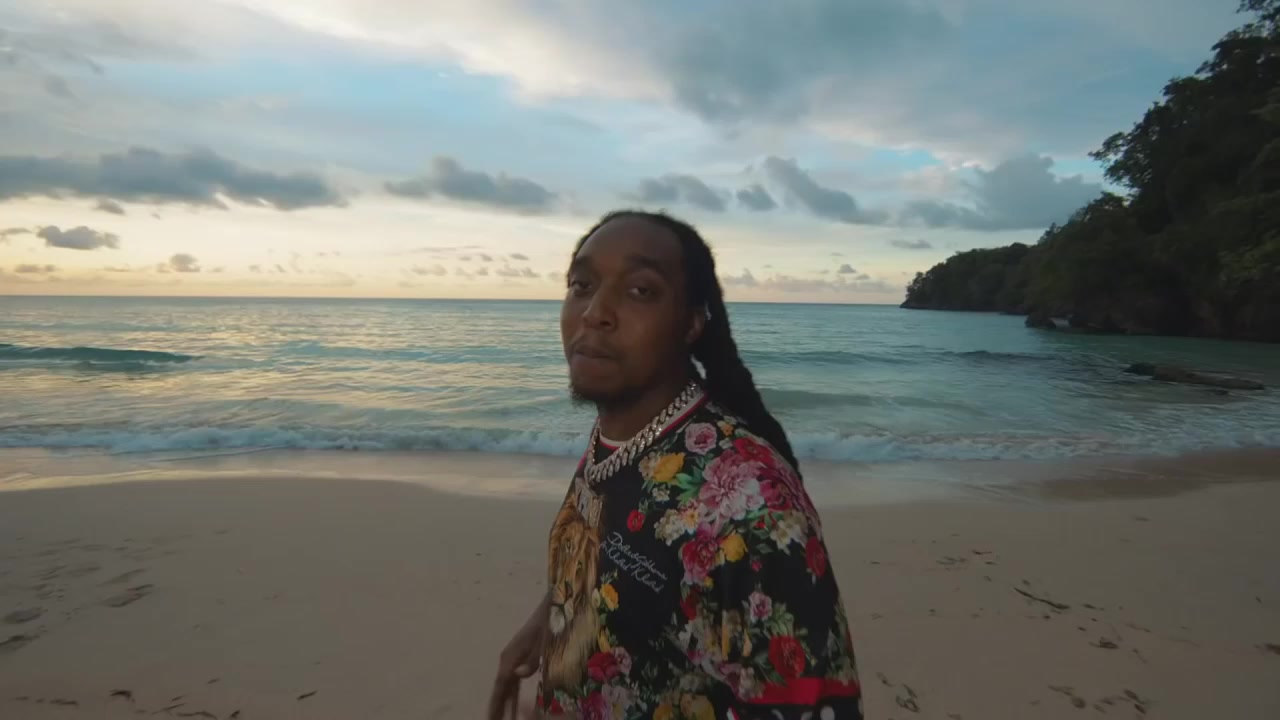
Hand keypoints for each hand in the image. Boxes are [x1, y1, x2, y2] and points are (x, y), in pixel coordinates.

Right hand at [488, 601, 548, 719]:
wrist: (551, 605)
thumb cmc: (549, 622)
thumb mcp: (544, 640)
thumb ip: (532, 659)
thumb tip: (517, 674)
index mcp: (511, 656)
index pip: (500, 686)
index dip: (496, 703)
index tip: (492, 718)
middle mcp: (508, 658)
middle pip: (500, 688)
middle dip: (497, 707)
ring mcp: (513, 657)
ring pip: (506, 685)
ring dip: (503, 702)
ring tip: (501, 718)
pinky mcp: (519, 657)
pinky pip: (512, 680)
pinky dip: (511, 693)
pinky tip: (511, 703)